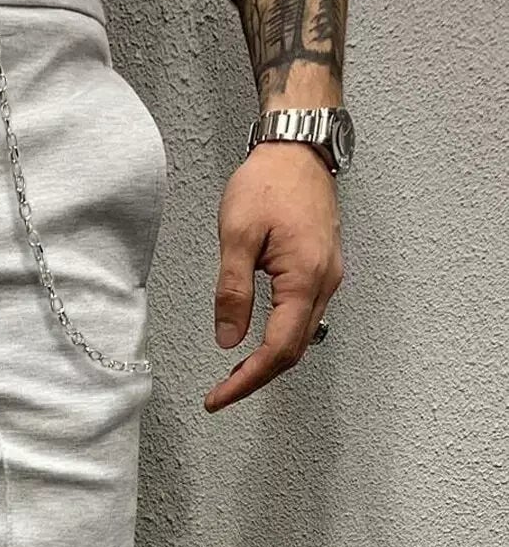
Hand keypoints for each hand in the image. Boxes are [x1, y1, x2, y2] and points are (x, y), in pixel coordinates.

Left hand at [205, 141, 342, 411]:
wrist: (298, 148)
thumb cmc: (268, 182)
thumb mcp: (237, 235)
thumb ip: (232, 291)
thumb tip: (228, 339)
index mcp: (304, 278)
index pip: (278, 349)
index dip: (247, 380)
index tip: (219, 398)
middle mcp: (324, 283)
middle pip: (293, 351)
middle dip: (257, 378)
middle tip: (221, 394)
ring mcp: (327, 277)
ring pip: (301, 338)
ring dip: (269, 362)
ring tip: (233, 377)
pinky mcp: (322, 270)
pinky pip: (304, 318)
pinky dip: (280, 340)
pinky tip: (257, 343)